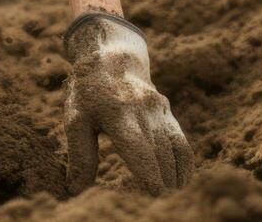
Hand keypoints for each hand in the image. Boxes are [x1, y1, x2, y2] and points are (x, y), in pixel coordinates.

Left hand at [64, 12, 193, 194]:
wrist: (111, 57)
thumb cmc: (88, 92)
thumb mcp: (76, 119)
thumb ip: (80, 155)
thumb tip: (76, 189)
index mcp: (118, 114)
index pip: (138, 148)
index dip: (148, 172)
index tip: (154, 194)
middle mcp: (143, 112)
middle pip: (159, 154)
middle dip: (162, 182)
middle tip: (160, 205)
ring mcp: (159, 111)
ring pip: (173, 149)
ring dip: (175, 176)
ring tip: (171, 198)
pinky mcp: (167, 112)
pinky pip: (181, 142)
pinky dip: (184, 163)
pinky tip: (181, 182)